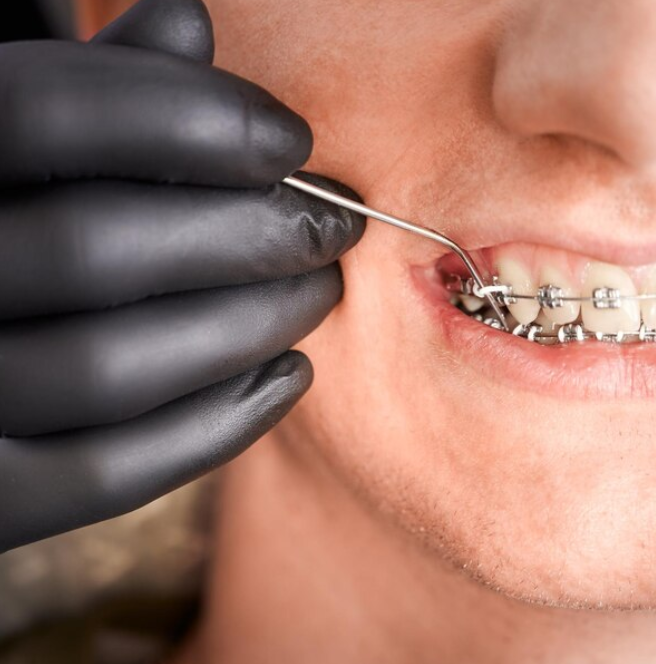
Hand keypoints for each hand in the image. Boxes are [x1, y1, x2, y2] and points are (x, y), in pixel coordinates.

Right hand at [0, 0, 363, 552]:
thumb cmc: (9, 210)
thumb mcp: (18, 129)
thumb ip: (98, 84)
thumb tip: (188, 24)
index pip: (43, 116)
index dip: (187, 118)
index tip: (292, 140)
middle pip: (91, 250)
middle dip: (246, 236)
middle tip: (333, 230)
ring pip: (106, 370)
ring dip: (249, 329)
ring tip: (318, 294)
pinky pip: (106, 473)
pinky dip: (219, 426)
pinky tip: (290, 377)